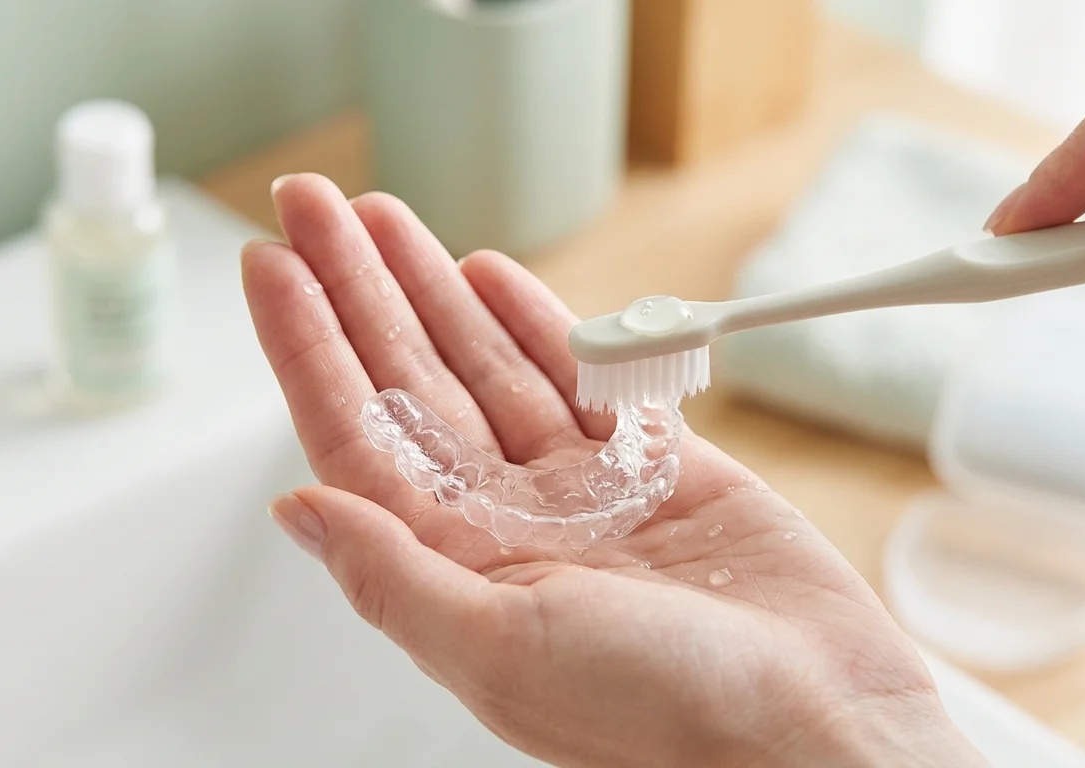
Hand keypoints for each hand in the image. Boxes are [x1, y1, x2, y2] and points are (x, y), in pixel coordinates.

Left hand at [243, 174, 985, 767]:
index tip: (273, 268)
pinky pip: (580, 376)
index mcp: (459, 568)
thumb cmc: (664, 715)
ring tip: (384, 221)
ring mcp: (579, 490)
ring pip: (486, 366)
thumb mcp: (501, 650)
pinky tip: (488, 274)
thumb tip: (297, 508)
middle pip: (411, 382)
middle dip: (360, 291)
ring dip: (432, 290)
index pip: (357, 435)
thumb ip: (392, 576)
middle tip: (315, 208)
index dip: (307, 348)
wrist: (812, 721)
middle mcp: (508, 522)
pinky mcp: (655, 466)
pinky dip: (535, 321)